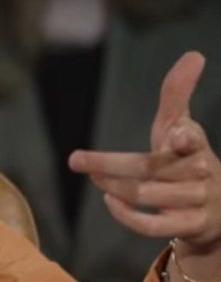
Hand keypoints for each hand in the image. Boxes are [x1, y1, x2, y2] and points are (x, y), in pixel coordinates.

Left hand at [68, 51, 220, 253]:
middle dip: (110, 165)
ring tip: (93, 176)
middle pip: (149, 170)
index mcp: (195, 145)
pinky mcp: (191, 226)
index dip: (187, 138)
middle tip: (76, 160)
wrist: (218, 207)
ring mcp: (196, 201)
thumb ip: (178, 93)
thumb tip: (194, 55)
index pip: (193, 140)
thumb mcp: (181, 125)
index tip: (178, 136)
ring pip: (147, 196)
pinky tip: (108, 200)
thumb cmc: (188, 157)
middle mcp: (199, 172)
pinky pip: (155, 226)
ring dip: (113, 187)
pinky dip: (128, 216)